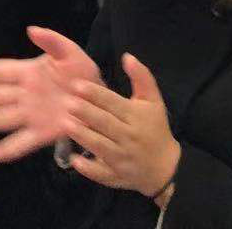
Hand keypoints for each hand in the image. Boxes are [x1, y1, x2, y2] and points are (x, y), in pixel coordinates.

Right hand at [0, 26, 101, 161]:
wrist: (100, 97)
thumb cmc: (82, 71)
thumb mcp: (69, 51)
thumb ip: (51, 41)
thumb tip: (31, 30)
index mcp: (29, 72)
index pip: (2, 70)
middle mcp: (25, 94)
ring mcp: (32, 114)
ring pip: (4, 118)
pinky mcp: (42, 133)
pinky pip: (21, 142)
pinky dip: (6, 149)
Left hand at [64, 54, 181, 204]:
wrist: (165, 166)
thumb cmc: (155, 128)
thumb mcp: (153, 100)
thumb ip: (142, 77)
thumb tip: (127, 56)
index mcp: (136, 117)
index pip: (113, 103)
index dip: (95, 94)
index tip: (77, 85)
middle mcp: (128, 137)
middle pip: (105, 123)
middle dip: (86, 113)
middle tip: (67, 102)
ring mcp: (122, 158)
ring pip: (101, 146)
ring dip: (83, 136)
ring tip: (65, 124)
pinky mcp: (116, 176)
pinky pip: (101, 173)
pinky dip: (88, 168)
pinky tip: (74, 159)